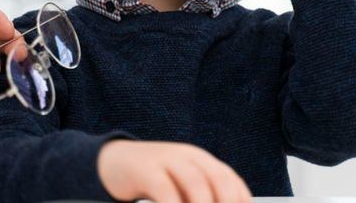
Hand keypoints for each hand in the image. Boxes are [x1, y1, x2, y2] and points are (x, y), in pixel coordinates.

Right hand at [97, 140, 251, 202]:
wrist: (114, 162)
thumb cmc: (153, 181)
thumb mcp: (180, 189)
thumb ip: (199, 198)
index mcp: (202, 161)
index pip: (232, 182)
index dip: (241, 202)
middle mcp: (189, 157)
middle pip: (219, 181)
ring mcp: (167, 159)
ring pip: (196, 184)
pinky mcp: (145, 169)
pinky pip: (164, 190)